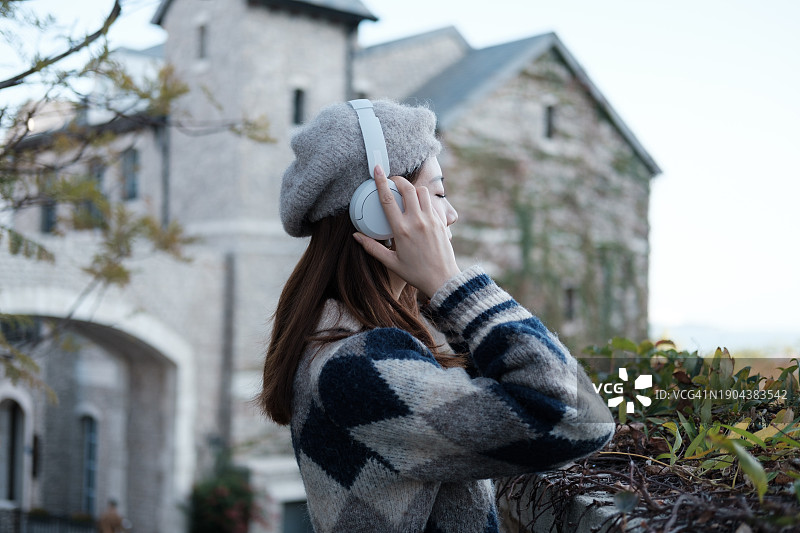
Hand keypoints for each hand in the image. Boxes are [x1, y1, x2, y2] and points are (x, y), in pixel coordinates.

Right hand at [353, 165, 460, 297]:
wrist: (442, 279)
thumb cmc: (416, 273)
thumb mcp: (391, 262)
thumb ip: (372, 247)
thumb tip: (356, 236)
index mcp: (401, 230)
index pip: (388, 199)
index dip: (381, 182)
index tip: (377, 170)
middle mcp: (417, 221)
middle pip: (407, 188)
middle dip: (399, 180)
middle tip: (393, 181)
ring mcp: (431, 220)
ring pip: (422, 192)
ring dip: (413, 189)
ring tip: (407, 194)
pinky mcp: (440, 222)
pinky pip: (432, 202)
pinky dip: (424, 200)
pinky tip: (419, 206)